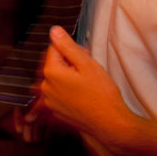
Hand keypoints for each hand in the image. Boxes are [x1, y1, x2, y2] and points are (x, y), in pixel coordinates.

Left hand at [35, 26, 134, 149]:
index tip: (85, 55)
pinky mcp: (56, 111)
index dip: (71, 49)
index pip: (54, 49)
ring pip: (57, 79)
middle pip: (55, 64)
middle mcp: (46, 87)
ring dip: (69, 77)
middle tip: (88, 70)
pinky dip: (69, 91)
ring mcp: (50, 101)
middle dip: (69, 63)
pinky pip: (59, 94)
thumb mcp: (87, 64)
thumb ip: (68, 46)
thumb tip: (54, 30)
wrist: (110, 125)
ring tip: (87, 84)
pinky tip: (84, 96)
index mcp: (51, 72)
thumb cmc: (102, 95)